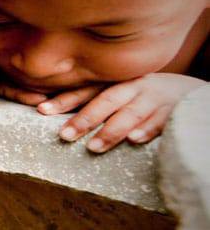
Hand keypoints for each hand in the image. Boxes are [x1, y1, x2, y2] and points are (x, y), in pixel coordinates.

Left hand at [44, 73, 204, 152]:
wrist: (187, 90)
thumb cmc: (141, 95)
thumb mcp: (118, 92)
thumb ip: (92, 101)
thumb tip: (48, 112)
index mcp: (115, 82)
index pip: (86, 90)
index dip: (64, 100)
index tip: (41, 110)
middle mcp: (132, 87)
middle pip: (105, 101)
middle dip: (84, 118)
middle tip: (63, 136)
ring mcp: (153, 98)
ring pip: (130, 113)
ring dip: (111, 130)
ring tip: (93, 147)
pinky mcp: (173, 111)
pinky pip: (160, 120)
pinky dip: (148, 129)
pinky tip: (134, 140)